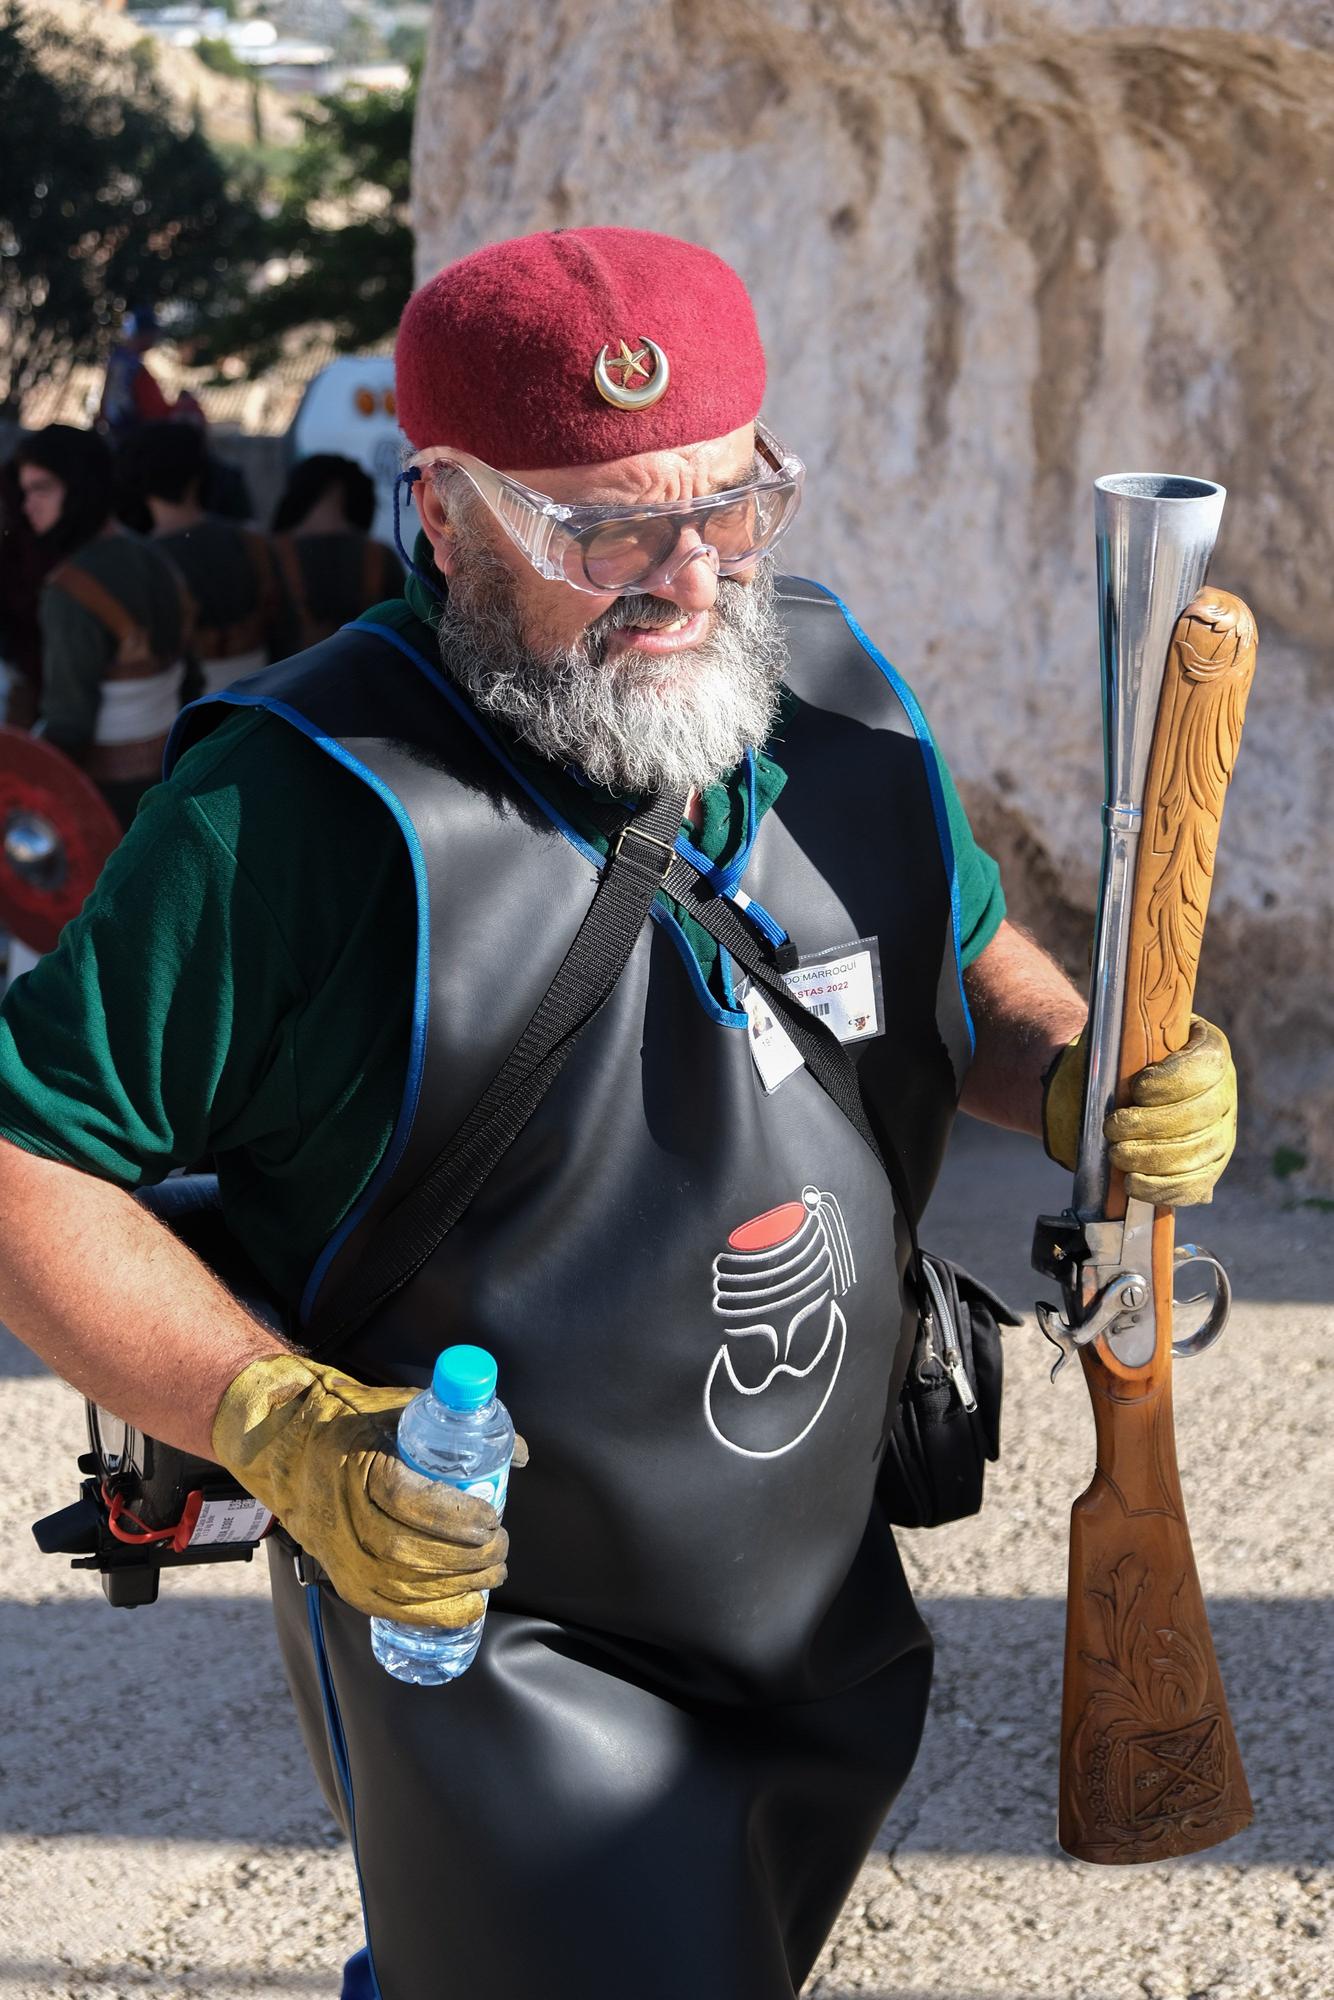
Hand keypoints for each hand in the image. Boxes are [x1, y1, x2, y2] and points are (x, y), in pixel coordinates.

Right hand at [210, 1353, 526, 1624]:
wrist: (285, 1444)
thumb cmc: (351, 1419)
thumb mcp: (398, 1406)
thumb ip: (456, 1425)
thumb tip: (519, 1455)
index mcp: (353, 1461)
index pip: (403, 1498)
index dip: (452, 1516)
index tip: (491, 1517)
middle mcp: (338, 1512)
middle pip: (403, 1551)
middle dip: (463, 1558)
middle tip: (501, 1547)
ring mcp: (335, 1551)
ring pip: (396, 1585)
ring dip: (453, 1588)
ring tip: (492, 1573)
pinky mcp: (339, 1575)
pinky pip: (385, 1607)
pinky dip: (429, 1613)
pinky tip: (465, 1605)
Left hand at [1042, 1014, 1236, 1206]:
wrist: (1111, 1094)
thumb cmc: (1114, 1061)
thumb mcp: (1117, 1039)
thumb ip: (1122, 1041)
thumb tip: (1114, 1064)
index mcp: (1208, 1048)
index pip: (1208, 1063)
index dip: (1174, 1081)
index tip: (1138, 1089)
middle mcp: (1224, 1090)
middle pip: (1202, 1113)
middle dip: (1153, 1125)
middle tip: (1113, 1128)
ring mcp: (1222, 1131)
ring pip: (1200, 1151)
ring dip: (1153, 1158)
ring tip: (1117, 1154)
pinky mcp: (1209, 1166)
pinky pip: (1196, 1184)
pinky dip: (1162, 1188)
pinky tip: (1132, 1183)